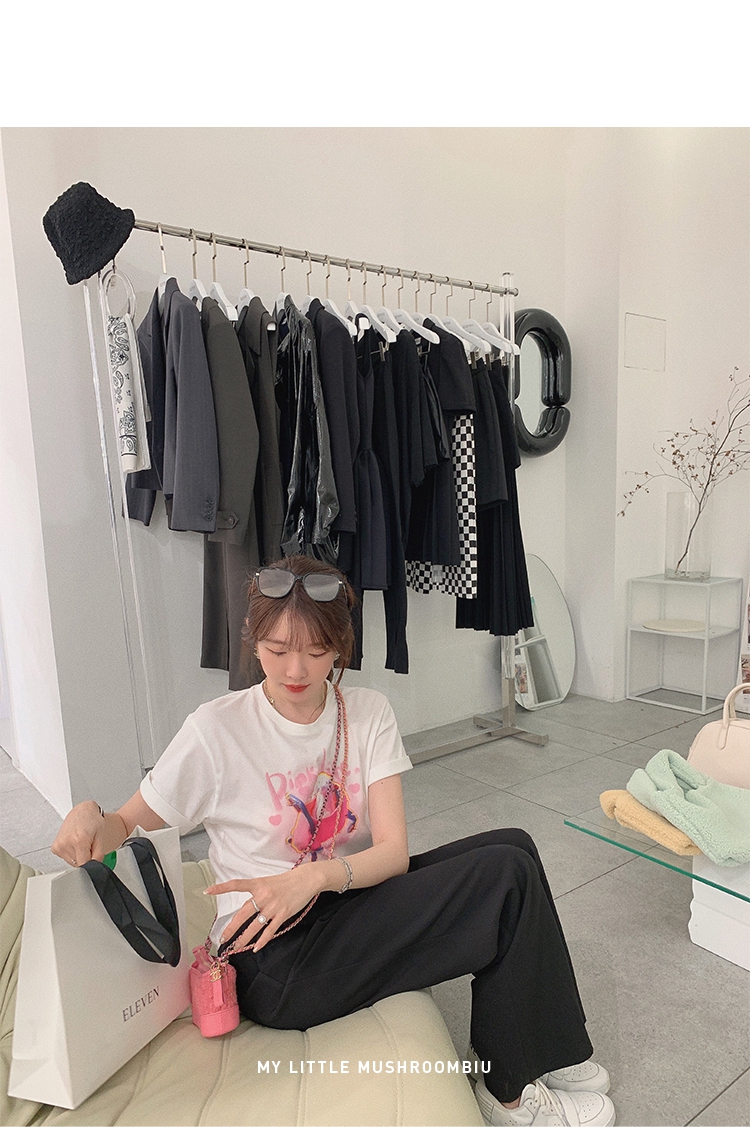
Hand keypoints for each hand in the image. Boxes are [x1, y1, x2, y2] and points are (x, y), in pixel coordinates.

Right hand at [51, 801, 122, 866]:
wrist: (83, 811)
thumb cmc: (93, 821)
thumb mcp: (101, 837)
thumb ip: (98, 855)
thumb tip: (93, 867)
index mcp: (79, 840)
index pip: (84, 865)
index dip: (91, 863)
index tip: (93, 856)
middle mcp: (66, 843)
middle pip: (78, 864)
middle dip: (85, 858)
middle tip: (88, 845)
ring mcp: (59, 845)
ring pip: (72, 862)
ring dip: (78, 856)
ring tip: (81, 842)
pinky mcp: (55, 848)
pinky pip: (66, 858)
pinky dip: (72, 853)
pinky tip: (74, 843)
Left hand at [205, 866, 321, 953]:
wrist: (305, 879)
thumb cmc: (286, 881)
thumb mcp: (268, 882)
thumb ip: (257, 892)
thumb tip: (247, 906)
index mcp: (258, 884)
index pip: (236, 885)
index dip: (221, 888)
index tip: (207, 891)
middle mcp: (263, 895)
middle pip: (242, 914)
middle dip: (231, 929)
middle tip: (222, 939)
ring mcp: (273, 906)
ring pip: (254, 926)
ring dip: (244, 939)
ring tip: (236, 947)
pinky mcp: (282, 914)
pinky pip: (270, 931)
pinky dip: (262, 941)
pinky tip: (256, 947)